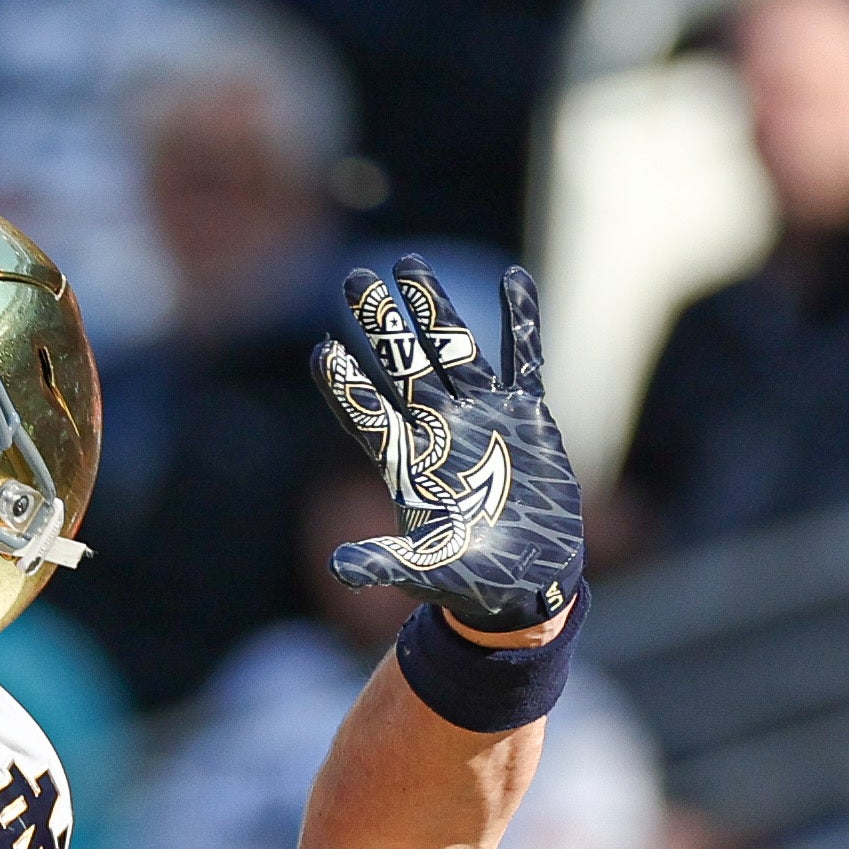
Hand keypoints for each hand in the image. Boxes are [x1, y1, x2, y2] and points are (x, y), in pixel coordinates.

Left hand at [316, 259, 582, 632]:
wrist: (525, 584)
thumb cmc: (469, 583)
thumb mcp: (424, 574)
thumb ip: (383, 565)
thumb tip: (336, 569)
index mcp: (407, 463)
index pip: (366, 414)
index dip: (344, 384)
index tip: (321, 350)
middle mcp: (438, 429)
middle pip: (400, 365)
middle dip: (379, 324)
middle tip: (354, 278)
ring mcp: (482, 417)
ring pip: (453, 349)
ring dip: (434, 309)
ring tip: (411, 264)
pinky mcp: (526, 417)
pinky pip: (524, 358)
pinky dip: (521, 320)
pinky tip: (515, 278)